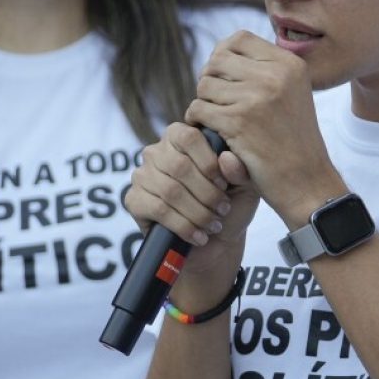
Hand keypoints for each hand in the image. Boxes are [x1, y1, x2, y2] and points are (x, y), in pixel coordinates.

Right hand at [125, 120, 259, 282]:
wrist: (216, 241)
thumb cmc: (230, 204)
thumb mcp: (244, 185)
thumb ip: (240, 169)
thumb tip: (227, 159)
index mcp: (182, 137)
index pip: (189, 137)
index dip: (208, 162)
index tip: (224, 184)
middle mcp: (157, 151)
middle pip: (180, 166)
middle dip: (206, 193)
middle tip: (223, 209)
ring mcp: (142, 175)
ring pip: (170, 191)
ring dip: (197, 212)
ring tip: (213, 224)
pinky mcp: (133, 200)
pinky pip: (158, 210)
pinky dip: (184, 226)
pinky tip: (198, 235)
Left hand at [188, 31, 343, 224]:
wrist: (307, 182)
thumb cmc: (294, 140)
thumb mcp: (292, 93)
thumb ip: (265, 70)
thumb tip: (222, 49)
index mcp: (290, 64)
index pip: (240, 39)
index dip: (224, 55)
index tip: (224, 78)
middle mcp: (275, 75)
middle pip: (217, 60)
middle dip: (210, 80)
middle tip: (216, 102)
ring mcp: (257, 97)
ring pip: (205, 85)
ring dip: (204, 103)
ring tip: (216, 120)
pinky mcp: (239, 122)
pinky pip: (198, 109)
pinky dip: (198, 122)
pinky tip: (210, 133)